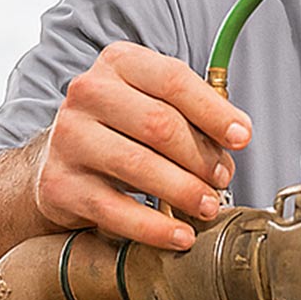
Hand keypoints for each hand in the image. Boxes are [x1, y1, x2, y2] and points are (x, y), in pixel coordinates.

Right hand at [34, 42, 252, 251]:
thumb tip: (237, 136)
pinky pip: (115, 210)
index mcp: (118, 63)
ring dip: (183, 191)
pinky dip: (154, 228)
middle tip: (222, 179)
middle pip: (159, 124)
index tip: (241, 138)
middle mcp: (88, 93)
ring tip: (206, 206)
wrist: (59, 160)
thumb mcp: (154, 104)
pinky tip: (180, 235)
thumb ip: (194, 114)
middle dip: (200, 157)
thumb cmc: (122, 130)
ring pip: (138, 165)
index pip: (173, 79)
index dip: (214, 112)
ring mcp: (69, 138)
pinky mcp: (59, 184)